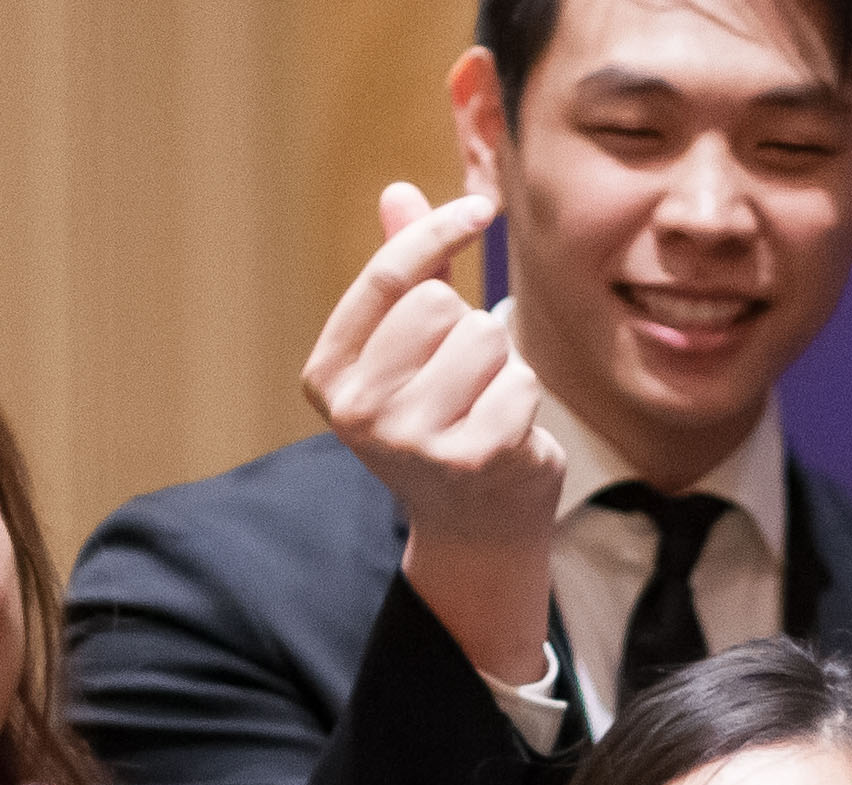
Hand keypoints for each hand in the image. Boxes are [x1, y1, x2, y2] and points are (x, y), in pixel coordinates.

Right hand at [306, 182, 566, 679]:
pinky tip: (504, 432)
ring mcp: (414, 439)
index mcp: (329, 376)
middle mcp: (360, 411)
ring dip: (498, 363)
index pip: (386, 279)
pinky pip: (519, 379)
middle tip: (459, 376)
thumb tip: (398, 191)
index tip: (481, 208)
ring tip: (480, 404)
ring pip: (484, 336)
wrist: (475, 525)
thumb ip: (406, 272)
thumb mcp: (408, 346)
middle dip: (465, 326)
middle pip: (440, 305)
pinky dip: (522, 397)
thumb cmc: (440, 416)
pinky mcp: (474, 458)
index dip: (436, 232)